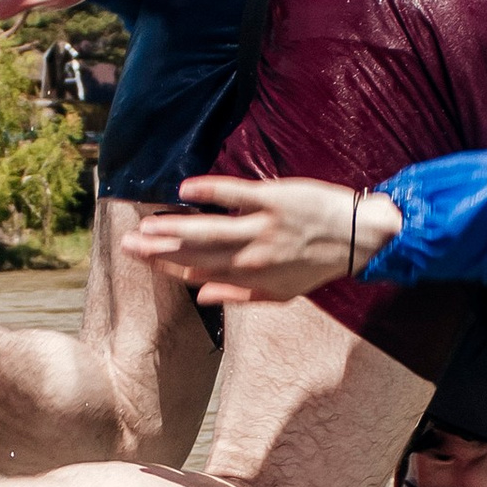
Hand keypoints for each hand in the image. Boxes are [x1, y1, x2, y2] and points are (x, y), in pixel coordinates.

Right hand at [122, 172, 402, 305]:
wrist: (359, 238)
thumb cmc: (318, 265)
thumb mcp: (281, 293)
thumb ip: (239, 296)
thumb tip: (201, 296)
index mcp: (251, 278)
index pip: (199, 274)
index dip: (168, 268)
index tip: (143, 259)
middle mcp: (253, 257)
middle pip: (197, 255)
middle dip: (159, 250)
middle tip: (128, 244)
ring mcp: (263, 228)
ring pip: (209, 231)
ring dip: (174, 227)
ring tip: (146, 225)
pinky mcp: (274, 200)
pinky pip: (236, 195)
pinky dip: (210, 191)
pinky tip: (185, 190)